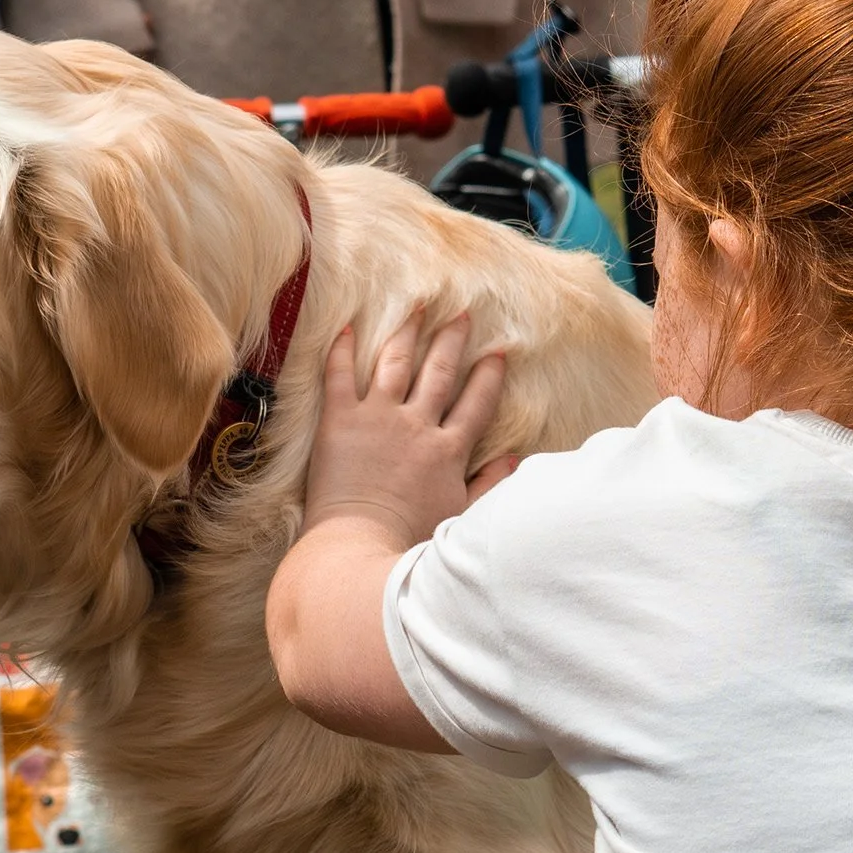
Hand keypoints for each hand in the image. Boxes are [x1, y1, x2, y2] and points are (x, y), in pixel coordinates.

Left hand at [301, 315, 514, 555]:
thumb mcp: (460, 516)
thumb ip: (488, 485)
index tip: (499, 351)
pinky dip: (340, 350)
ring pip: (396, 362)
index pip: (475, 403)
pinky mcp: (339, 421)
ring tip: (418, 306)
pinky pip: (339, 375)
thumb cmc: (408, 542)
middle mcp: (416, 425)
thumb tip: (512, 459)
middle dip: (453, 339)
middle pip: (439, 372)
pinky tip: (344, 327)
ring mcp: (378, 418)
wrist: (360, 547)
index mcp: (448, 450)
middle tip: (461, 313)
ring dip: (408, 331)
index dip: (488, 375)